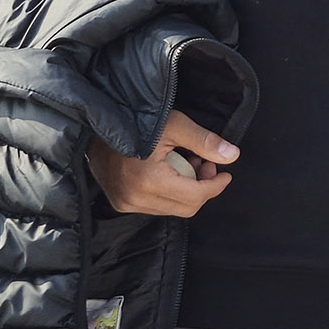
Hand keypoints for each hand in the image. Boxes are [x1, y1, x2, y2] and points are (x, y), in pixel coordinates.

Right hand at [88, 111, 238, 219]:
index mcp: (149, 181)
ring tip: (187, 162)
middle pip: (186, 207)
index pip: (195, 197)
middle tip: (205, 163)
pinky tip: (170, 170)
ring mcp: (126, 203)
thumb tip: (232, 155)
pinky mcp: (121, 203)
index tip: (225, 173)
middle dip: (202, 187)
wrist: (96, 125)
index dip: (215, 186)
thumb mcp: (174, 124)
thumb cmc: (135, 120)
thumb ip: (204, 142)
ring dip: (186, 190)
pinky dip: (170, 192)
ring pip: (172, 208)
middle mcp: (136, 198)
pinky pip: (156, 205)